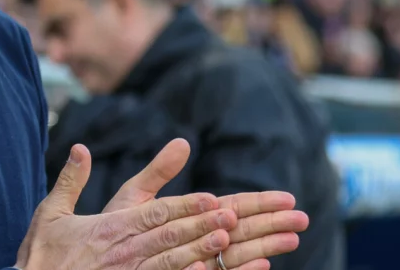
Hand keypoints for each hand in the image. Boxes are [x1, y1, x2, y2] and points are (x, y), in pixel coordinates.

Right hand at [15, 140, 235, 269]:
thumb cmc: (41, 255)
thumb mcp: (51, 212)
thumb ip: (70, 180)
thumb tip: (80, 148)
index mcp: (108, 229)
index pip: (153, 214)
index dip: (183, 206)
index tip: (209, 198)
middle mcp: (122, 252)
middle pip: (168, 235)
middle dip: (201, 225)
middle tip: (232, 215)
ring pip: (169, 262)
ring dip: (199, 251)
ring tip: (225, 241)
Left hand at [101, 140, 308, 269]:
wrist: (96, 259)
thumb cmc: (115, 227)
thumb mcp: (134, 196)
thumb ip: (159, 172)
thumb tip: (182, 141)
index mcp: (192, 217)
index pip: (233, 208)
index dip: (260, 203)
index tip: (287, 197)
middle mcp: (200, 241)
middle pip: (244, 231)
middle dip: (273, 224)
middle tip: (302, 218)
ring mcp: (198, 261)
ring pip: (238, 255)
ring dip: (265, 247)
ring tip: (291, 239)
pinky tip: (260, 265)